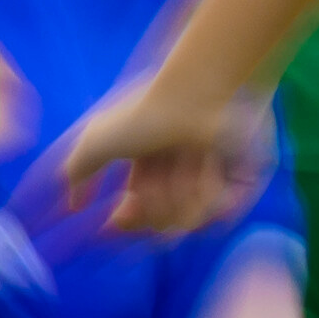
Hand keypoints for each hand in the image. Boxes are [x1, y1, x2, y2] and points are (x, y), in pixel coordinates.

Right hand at [44, 71, 271, 239]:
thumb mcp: (97, 140)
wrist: (200, 94)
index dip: (127, 219)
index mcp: (153, 162)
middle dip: (152, 207)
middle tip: (152, 185)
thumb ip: (79, 172)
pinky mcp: (245, 181)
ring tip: (186, 163)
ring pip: (192, 220)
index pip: (138, 207)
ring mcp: (214, 177)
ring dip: (182, 195)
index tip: (113, 223)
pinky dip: (213, 198)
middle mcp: (182, 170)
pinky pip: (226, 215)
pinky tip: (208, 172)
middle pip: (162, 220)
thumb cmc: (146, 115)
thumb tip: (73, 205)